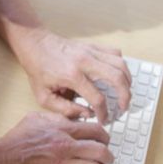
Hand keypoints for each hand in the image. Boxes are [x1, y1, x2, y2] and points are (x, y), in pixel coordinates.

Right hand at [0, 112, 113, 163]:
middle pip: (100, 151)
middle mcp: (66, 147)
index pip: (95, 131)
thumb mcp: (36, 118)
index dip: (105, 136)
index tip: (105, 140)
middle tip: (108, 158)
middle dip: (108, 155)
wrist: (3, 161)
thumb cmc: (17, 140)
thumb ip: (55, 116)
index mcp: (62, 130)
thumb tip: (70, 119)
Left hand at [14, 28, 131, 123]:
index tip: (104, 119)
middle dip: (125, 96)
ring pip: (120, 63)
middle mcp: (85, 62)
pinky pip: (115, 53)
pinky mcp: (93, 46)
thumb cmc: (38, 69)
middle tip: (124, 107)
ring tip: (125, 93)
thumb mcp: (44, 96)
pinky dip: (121, 65)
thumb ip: (65, 109)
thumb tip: (87, 114)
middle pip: (116, 78)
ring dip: (127, 80)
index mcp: (72, 75)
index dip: (104, 113)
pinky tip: (118, 76)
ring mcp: (91, 51)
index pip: (97, 98)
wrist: (35, 44)